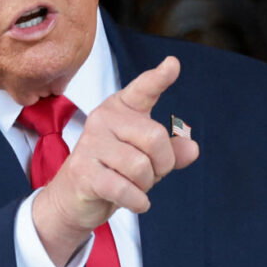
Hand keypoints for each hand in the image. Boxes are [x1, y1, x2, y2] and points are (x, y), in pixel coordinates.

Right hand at [32, 56, 199, 266]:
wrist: (73, 197)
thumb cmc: (114, 171)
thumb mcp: (147, 158)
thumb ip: (171, 150)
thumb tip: (192, 148)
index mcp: (121, 108)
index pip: (143, 89)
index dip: (159, 78)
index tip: (173, 64)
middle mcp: (104, 118)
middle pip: (155, 138)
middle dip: (162, 164)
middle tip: (150, 174)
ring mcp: (91, 143)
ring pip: (141, 167)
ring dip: (146, 185)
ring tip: (133, 186)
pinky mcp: (84, 171)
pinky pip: (126, 189)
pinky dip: (138, 201)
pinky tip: (135, 201)